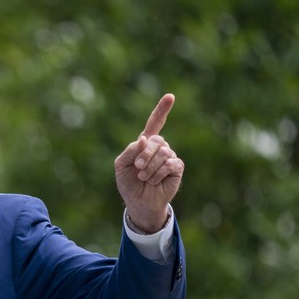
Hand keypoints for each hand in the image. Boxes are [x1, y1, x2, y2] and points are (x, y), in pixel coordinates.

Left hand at [114, 94, 183, 232]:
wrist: (138, 202)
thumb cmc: (128, 183)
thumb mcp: (121, 166)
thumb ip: (130, 151)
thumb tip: (144, 139)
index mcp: (145, 144)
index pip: (155, 123)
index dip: (162, 110)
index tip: (170, 97)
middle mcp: (159, 147)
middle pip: (156, 140)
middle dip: (145, 155)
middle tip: (137, 168)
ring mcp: (169, 156)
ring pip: (163, 152)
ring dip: (150, 167)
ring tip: (144, 177)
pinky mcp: (177, 167)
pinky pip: (170, 164)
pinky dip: (158, 173)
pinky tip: (154, 181)